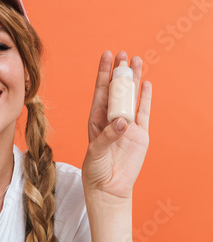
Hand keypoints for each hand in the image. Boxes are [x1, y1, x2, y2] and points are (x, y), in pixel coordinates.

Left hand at [82, 50, 151, 200]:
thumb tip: (122, 122)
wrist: (108, 187)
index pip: (100, 91)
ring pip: (131, 97)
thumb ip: (108, 136)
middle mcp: (112, 118)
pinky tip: (146, 84)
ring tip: (137, 61)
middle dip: (119, 72)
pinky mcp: (140, 134)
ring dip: (134, 80)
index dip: (103, 73)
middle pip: (117, 90)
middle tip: (123, 53)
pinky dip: (145, 99)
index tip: (106, 55)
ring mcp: (127, 125)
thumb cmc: (95, 169)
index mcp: (96, 118)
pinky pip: (144, 113)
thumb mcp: (96, 152)